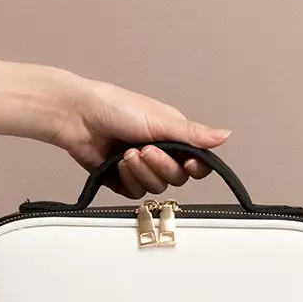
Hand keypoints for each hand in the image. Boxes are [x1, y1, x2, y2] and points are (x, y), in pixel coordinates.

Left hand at [49, 75, 231, 198]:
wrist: (76, 117)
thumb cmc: (114, 107)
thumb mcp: (159, 120)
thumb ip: (193, 134)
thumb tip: (226, 135)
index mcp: (173, 137)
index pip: (198, 163)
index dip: (196, 167)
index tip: (190, 163)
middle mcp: (161, 153)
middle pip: (177, 179)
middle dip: (161, 166)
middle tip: (144, 149)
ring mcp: (142, 169)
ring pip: (157, 188)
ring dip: (142, 172)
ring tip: (127, 153)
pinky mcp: (123, 181)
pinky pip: (136, 194)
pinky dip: (127, 180)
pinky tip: (117, 164)